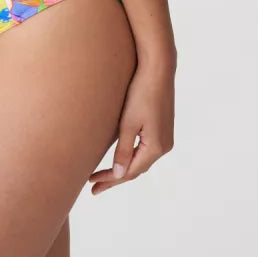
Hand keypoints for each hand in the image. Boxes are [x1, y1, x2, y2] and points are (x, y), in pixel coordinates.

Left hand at [88, 60, 174, 194]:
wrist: (158, 69)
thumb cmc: (141, 93)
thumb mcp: (128, 123)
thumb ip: (123, 150)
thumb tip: (119, 175)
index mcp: (156, 147)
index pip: (130, 172)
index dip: (111, 180)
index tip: (92, 185)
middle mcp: (164, 146)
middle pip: (136, 169)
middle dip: (115, 178)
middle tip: (94, 187)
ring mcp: (165, 137)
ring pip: (141, 160)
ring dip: (123, 168)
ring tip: (104, 176)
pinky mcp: (162, 128)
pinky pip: (145, 150)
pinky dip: (131, 156)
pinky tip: (121, 158)